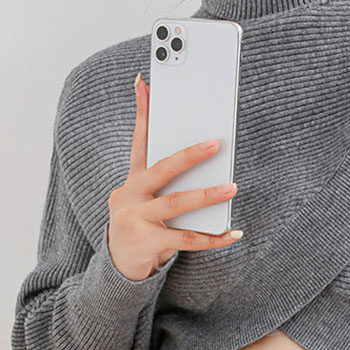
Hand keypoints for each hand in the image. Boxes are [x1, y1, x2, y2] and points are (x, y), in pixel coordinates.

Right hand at [106, 71, 244, 281]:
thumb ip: (167, 183)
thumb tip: (200, 165)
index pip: (140, 141)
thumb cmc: (140, 227)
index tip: (145, 83)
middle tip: (215, 143)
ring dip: (206, 195)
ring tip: (231, 187)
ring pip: (176, 204)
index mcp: (133, 181)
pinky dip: (213, 238)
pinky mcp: (147, 242)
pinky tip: (232, 233)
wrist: (117, 266)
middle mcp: (131, 195)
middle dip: (189, 155)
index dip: (142, 112)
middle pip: (163, 169)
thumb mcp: (144, 200)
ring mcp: (136, 219)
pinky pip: (187, 239)